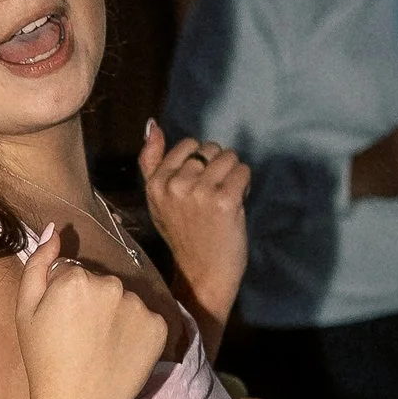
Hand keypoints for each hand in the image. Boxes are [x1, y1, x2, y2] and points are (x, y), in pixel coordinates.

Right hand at [13, 235, 168, 398]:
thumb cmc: (44, 362)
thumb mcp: (26, 311)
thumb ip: (38, 264)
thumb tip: (56, 228)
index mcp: (77, 278)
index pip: (72, 272)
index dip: (62, 297)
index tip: (59, 325)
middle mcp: (113, 285)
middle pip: (101, 282)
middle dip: (91, 302)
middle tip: (78, 339)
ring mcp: (140, 306)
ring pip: (125, 299)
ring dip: (115, 315)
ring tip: (99, 349)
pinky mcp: (160, 327)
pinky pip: (146, 318)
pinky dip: (136, 332)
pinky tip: (120, 354)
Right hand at [140, 120, 251, 335]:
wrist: (201, 274)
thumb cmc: (183, 235)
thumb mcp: (158, 200)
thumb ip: (152, 162)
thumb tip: (152, 124)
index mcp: (155, 184)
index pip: (188, 144)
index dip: (199, 163)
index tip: (196, 189)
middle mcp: (174, 185)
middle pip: (210, 149)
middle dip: (217, 169)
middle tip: (211, 199)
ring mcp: (199, 193)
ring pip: (229, 157)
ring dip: (233, 176)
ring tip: (224, 201)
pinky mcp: (224, 201)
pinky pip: (243, 171)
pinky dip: (245, 186)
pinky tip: (236, 205)